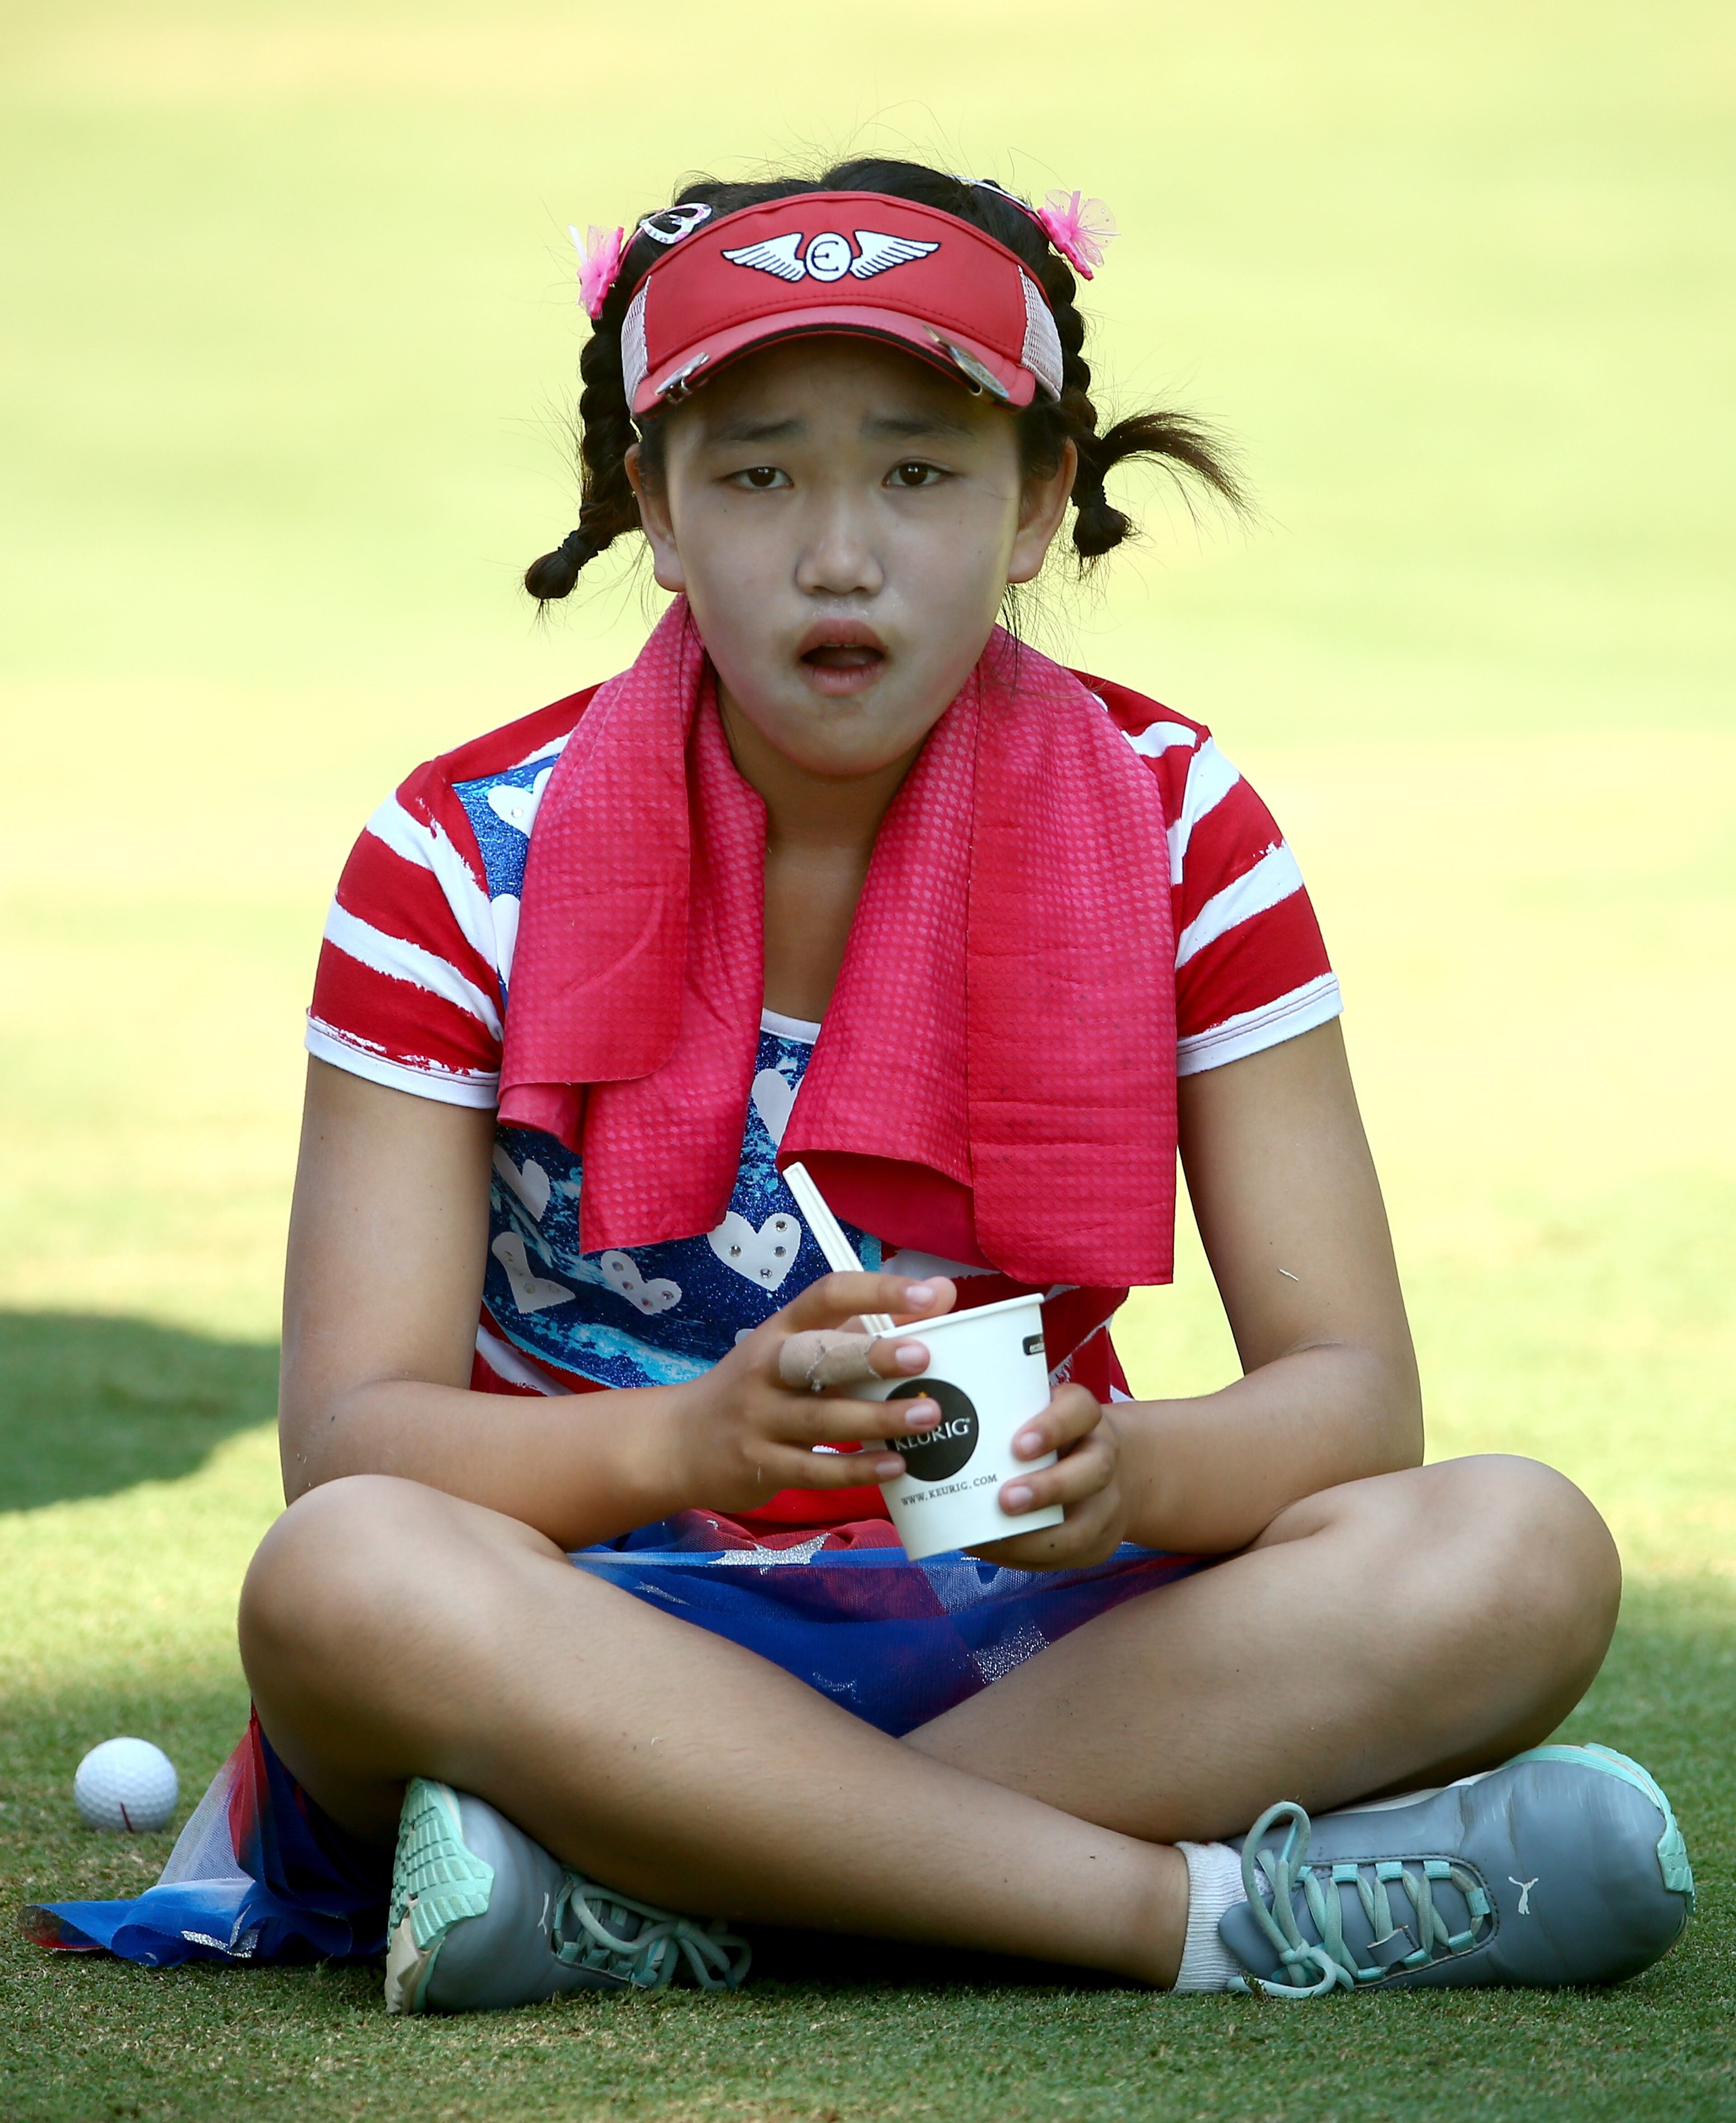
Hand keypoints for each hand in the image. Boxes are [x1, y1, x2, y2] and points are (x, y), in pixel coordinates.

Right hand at [659, 1272, 956, 1517]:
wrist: (679, 1442)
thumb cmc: (758, 1387)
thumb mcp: (799, 1349)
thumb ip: (866, 1326)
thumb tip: (943, 1297)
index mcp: (782, 1329)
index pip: (828, 1296)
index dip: (879, 1291)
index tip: (930, 1296)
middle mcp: (767, 1368)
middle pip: (820, 1355)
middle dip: (872, 1354)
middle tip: (923, 1356)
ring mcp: (759, 1418)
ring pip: (821, 1416)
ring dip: (877, 1418)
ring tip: (927, 1416)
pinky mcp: (759, 1465)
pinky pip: (813, 1469)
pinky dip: (855, 1469)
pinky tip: (895, 1466)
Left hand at [965, 1386, 1125, 1570]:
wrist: (1099, 1476)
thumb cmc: (1044, 1440)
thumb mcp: (1031, 1416)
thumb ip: (998, 1419)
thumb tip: (932, 1431)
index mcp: (1083, 1418)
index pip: (1080, 1409)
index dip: (1053, 1427)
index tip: (1018, 1445)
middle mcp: (1101, 1457)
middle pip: (1094, 1469)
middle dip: (1049, 1488)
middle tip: (1005, 1500)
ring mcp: (1105, 1503)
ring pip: (1087, 1525)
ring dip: (1039, 1538)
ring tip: (995, 1540)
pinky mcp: (1097, 1541)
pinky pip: (1070, 1557)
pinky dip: (1029, 1557)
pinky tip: (994, 1550)